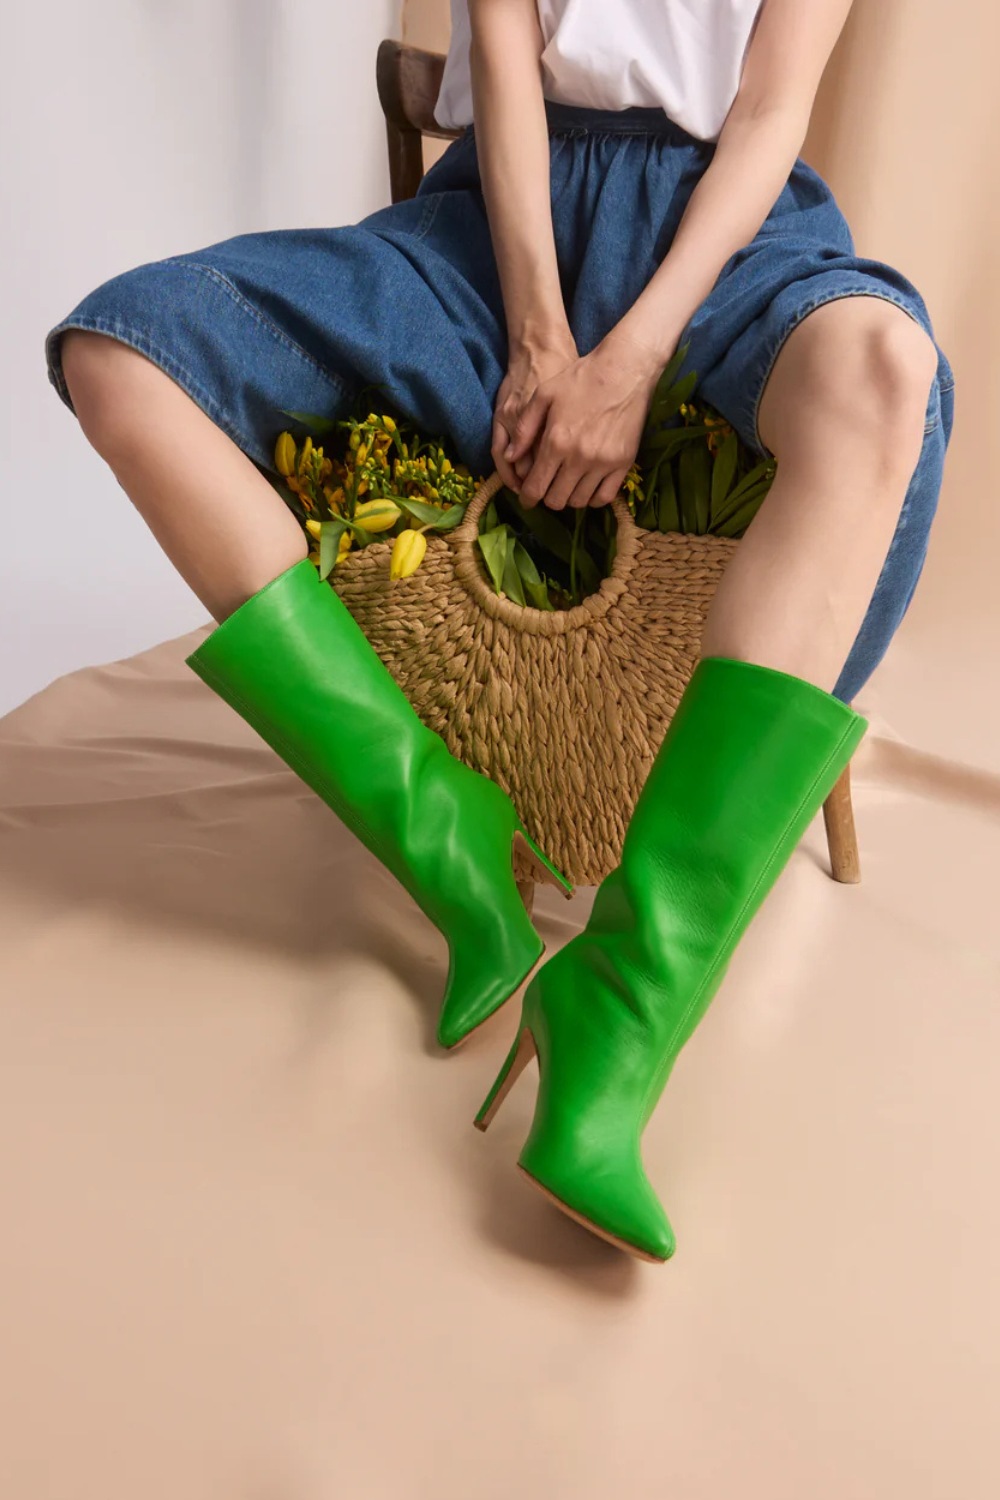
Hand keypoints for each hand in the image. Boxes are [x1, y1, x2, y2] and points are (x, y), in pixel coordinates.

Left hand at [504, 326, 667, 509]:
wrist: (625, 370)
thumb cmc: (580, 379)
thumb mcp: (544, 394)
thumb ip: (524, 427)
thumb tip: (510, 457)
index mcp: (556, 442)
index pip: (535, 487)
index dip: (528, 498)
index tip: (527, 500)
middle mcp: (579, 458)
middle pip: (556, 500)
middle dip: (547, 499)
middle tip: (547, 489)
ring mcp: (603, 463)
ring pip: (579, 502)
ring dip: (569, 498)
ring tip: (566, 486)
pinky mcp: (623, 464)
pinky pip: (605, 497)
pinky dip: (593, 498)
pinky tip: (587, 487)